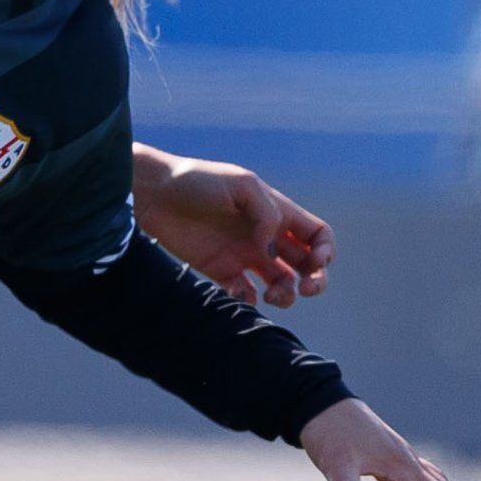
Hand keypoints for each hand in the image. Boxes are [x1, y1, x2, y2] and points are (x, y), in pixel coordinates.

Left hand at [136, 148, 333, 306]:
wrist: (155, 194)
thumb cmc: (198, 180)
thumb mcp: (242, 185)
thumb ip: (267, 215)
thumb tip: (273, 252)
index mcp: (277, 212)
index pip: (317, 236)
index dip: (325, 252)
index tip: (315, 262)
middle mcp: (266, 236)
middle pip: (306, 266)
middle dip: (315, 281)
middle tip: (305, 289)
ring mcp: (244, 255)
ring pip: (280, 284)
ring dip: (286, 295)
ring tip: (271, 296)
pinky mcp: (221, 271)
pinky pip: (244, 293)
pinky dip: (248, 300)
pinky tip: (240, 294)